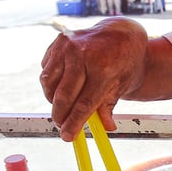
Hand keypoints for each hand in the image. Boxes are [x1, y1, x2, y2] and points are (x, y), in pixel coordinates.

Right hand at [39, 19, 148, 139]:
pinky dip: (51, 83)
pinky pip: (47, 70)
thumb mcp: (123, 85)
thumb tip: (105, 127)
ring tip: (63, 106)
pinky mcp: (58, 41)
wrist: (122, 33)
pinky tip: (62, 86)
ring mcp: (68, 45)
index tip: (67, 137)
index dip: (74, 123)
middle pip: (63, 95)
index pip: (84, 103)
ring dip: (52, 100)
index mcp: (104, 68)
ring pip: (49, 83)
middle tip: (61, 126)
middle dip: (60, 116)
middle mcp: (83, 54)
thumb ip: (109, 106)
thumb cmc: (124, 62)